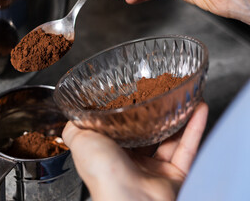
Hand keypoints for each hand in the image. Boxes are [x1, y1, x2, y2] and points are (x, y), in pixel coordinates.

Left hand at [62, 102, 207, 200]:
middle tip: (160, 96)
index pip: (120, 131)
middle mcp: (132, 163)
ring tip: (182, 98)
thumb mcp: (80, 141)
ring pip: (170, 140)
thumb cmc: (103, 173)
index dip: (126, 114)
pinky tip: (198, 109)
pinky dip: (195, 128)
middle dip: (154, 115)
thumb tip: (72, 118)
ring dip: (177, 118)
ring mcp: (155, 171)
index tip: (133, 97)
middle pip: (146, 135)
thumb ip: (74, 130)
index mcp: (110, 155)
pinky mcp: (175, 175)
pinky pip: (188, 148)